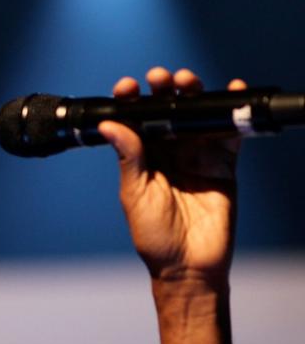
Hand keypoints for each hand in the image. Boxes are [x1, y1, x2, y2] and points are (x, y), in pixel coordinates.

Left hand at [98, 67, 244, 285]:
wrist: (189, 264)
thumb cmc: (154, 236)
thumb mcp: (136, 195)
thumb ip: (130, 158)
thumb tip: (110, 125)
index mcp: (141, 157)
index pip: (135, 121)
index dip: (131, 100)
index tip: (128, 87)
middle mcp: (168, 151)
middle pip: (167, 110)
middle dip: (163, 89)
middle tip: (160, 78)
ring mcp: (196, 154)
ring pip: (196, 115)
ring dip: (194, 93)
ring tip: (188, 81)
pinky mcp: (223, 162)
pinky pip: (229, 131)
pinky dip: (232, 110)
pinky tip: (232, 89)